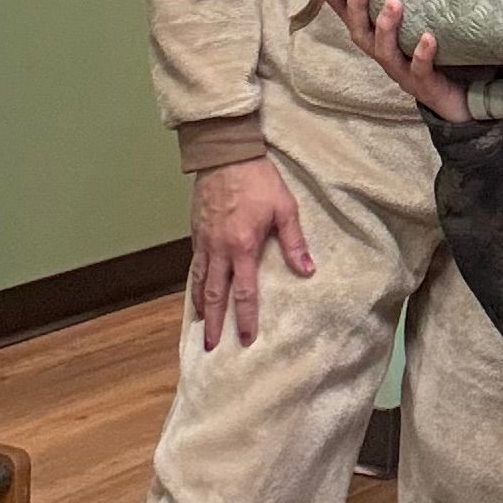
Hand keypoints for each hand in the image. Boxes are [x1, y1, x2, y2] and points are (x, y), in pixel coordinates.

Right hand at [188, 157, 314, 350]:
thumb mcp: (285, 208)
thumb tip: (308, 270)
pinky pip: (194, 264)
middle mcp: (219, 249)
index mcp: (242, 246)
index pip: (243, 292)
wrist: (225, 155)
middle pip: (215, 294)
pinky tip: (198, 291)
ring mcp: (204, 241)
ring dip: (201, 306)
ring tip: (202, 325)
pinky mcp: (195, 231)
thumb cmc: (259, 179)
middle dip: (214, 323)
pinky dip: (194, 282)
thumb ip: (295, 242)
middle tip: (210, 346)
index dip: (245, 318)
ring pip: (199, 281)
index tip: (246, 339)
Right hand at [326, 0, 472, 124]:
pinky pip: (420, 69)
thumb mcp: (414, 34)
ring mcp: (403, 74)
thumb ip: (401, 13)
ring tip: (393, 1)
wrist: (458, 102)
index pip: (355, 23)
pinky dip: (421, 53)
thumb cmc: (433, 63)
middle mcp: (387, 60)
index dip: (340, 5)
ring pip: (385, 52)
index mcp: (382, 46)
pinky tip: (428, 37)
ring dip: (386, 26)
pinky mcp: (425, 85)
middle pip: (363, 36)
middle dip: (358, 9)